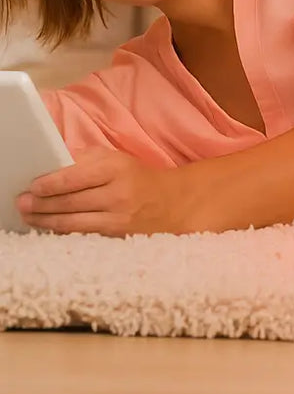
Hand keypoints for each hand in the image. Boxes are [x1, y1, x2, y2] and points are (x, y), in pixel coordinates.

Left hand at [15, 148, 188, 236]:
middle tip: (21, 203)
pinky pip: (81, 233)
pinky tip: (48, 226)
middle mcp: (118, 193)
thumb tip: (49, 164)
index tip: (32, 186)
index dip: (48, 184)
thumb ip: (83, 159)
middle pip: (69, 202)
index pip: (74, 177)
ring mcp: (118, 217)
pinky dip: (61, 230)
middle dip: (40, 204)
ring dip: (44, 220)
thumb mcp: (115, 159)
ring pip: (72, 222)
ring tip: (28, 216)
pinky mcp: (117, 235)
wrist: (172, 202)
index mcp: (116, 168)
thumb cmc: (136, 177)